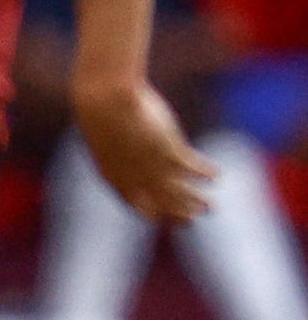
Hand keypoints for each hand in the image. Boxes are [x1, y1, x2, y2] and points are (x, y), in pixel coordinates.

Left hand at [77, 73, 209, 226]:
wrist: (106, 100)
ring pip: (180, 193)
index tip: (163, 219)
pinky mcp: (169, 152)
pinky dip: (206, 173)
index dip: (152, 214)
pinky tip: (217, 174)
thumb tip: (125, 150)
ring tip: (210, 207)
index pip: (136, 205)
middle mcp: (134, 179)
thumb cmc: (101, 111)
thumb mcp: (107, 135)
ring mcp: (152, 168)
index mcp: (113, 176)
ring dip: (196, 201)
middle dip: (178, 213)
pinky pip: (193, 168)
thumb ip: (116, 150)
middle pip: (161, 205)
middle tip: (192, 220)